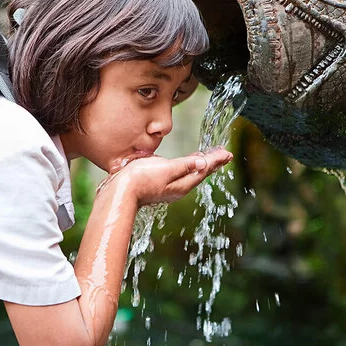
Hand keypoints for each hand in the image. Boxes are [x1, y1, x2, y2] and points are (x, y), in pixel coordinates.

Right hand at [110, 147, 232, 205]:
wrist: (118, 192)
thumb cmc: (140, 179)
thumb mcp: (166, 169)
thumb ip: (185, 165)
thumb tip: (204, 162)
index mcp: (182, 183)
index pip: (204, 169)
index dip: (216, 160)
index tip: (227, 153)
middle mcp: (178, 187)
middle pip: (200, 173)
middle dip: (212, 162)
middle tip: (224, 154)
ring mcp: (168, 187)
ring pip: (190, 173)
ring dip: (201, 164)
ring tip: (209, 158)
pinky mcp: (158, 184)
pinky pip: (180, 174)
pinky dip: (188, 166)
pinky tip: (185, 164)